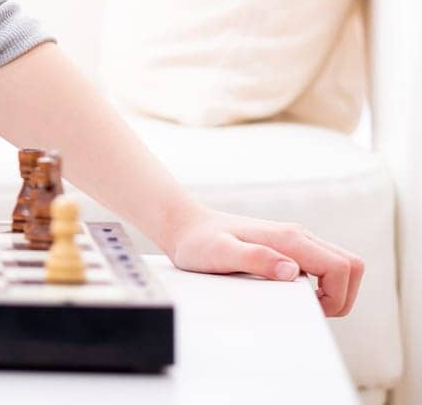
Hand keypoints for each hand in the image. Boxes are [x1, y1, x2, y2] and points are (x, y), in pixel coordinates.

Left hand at [164, 205, 363, 316]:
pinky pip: (322, 267)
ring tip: (301, 302)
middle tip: (311, 308)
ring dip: (333, 291)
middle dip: (342, 296)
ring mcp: (295, 242)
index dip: (337, 296)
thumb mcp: (220, 254)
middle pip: (350, 266)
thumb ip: (255, 259)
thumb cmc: (198, 242)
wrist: (185, 227)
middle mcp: (298, 236)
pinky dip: (321, 286)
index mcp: (289, 239)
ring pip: (340, 266)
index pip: (343, 267)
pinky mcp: (288, 249)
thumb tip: (292, 271)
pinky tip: (292, 293)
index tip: (310, 308)